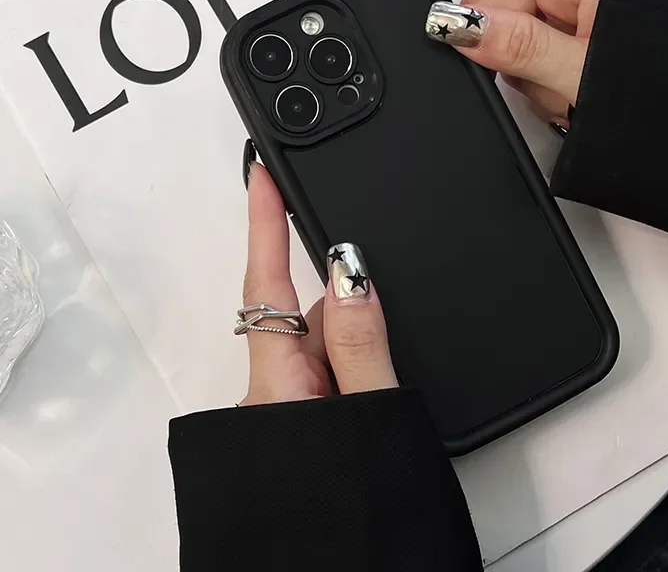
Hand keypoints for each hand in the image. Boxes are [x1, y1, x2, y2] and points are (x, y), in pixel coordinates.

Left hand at [239, 161, 396, 405]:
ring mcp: (286, 411)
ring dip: (360, 354)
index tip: (260, 175)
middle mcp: (272, 395)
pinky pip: (329, 374)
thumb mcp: (372, 415)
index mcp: (278, 388)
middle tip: (386, 353)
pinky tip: (379, 392)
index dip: (263, 224)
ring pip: (324, 349)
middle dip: (349, 314)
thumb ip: (361, 346)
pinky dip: (357, 371)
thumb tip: (349, 275)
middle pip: (307, 319)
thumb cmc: (355, 509)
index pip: (265, 285)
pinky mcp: (302, 424)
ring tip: (389, 389)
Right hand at [355, 0, 602, 127]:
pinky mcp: (572, 45)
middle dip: (497, 50)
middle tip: (542, 86)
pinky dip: (541, 87)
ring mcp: (571, 17)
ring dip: (526, 78)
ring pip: (509, 43)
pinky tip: (570, 102)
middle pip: (493, 7)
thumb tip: (455, 26)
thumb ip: (519, 48)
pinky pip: (529, 62)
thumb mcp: (589, 70)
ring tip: (573, 100)